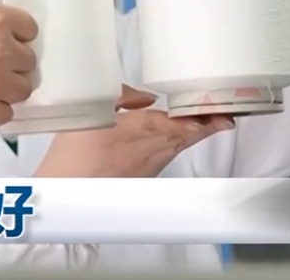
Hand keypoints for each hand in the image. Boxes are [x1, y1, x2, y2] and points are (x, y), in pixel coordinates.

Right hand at [34, 86, 234, 177]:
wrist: (65, 191)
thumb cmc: (74, 149)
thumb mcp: (92, 111)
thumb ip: (121, 97)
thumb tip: (146, 97)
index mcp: (142, 130)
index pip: (183, 122)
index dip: (205, 118)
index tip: (225, 113)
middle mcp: (153, 150)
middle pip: (187, 135)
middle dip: (207, 124)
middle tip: (225, 112)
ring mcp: (150, 166)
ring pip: (178, 145)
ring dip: (193, 133)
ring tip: (208, 119)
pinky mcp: (142, 176)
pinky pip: (166, 154)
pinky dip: (175, 142)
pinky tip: (172, 136)